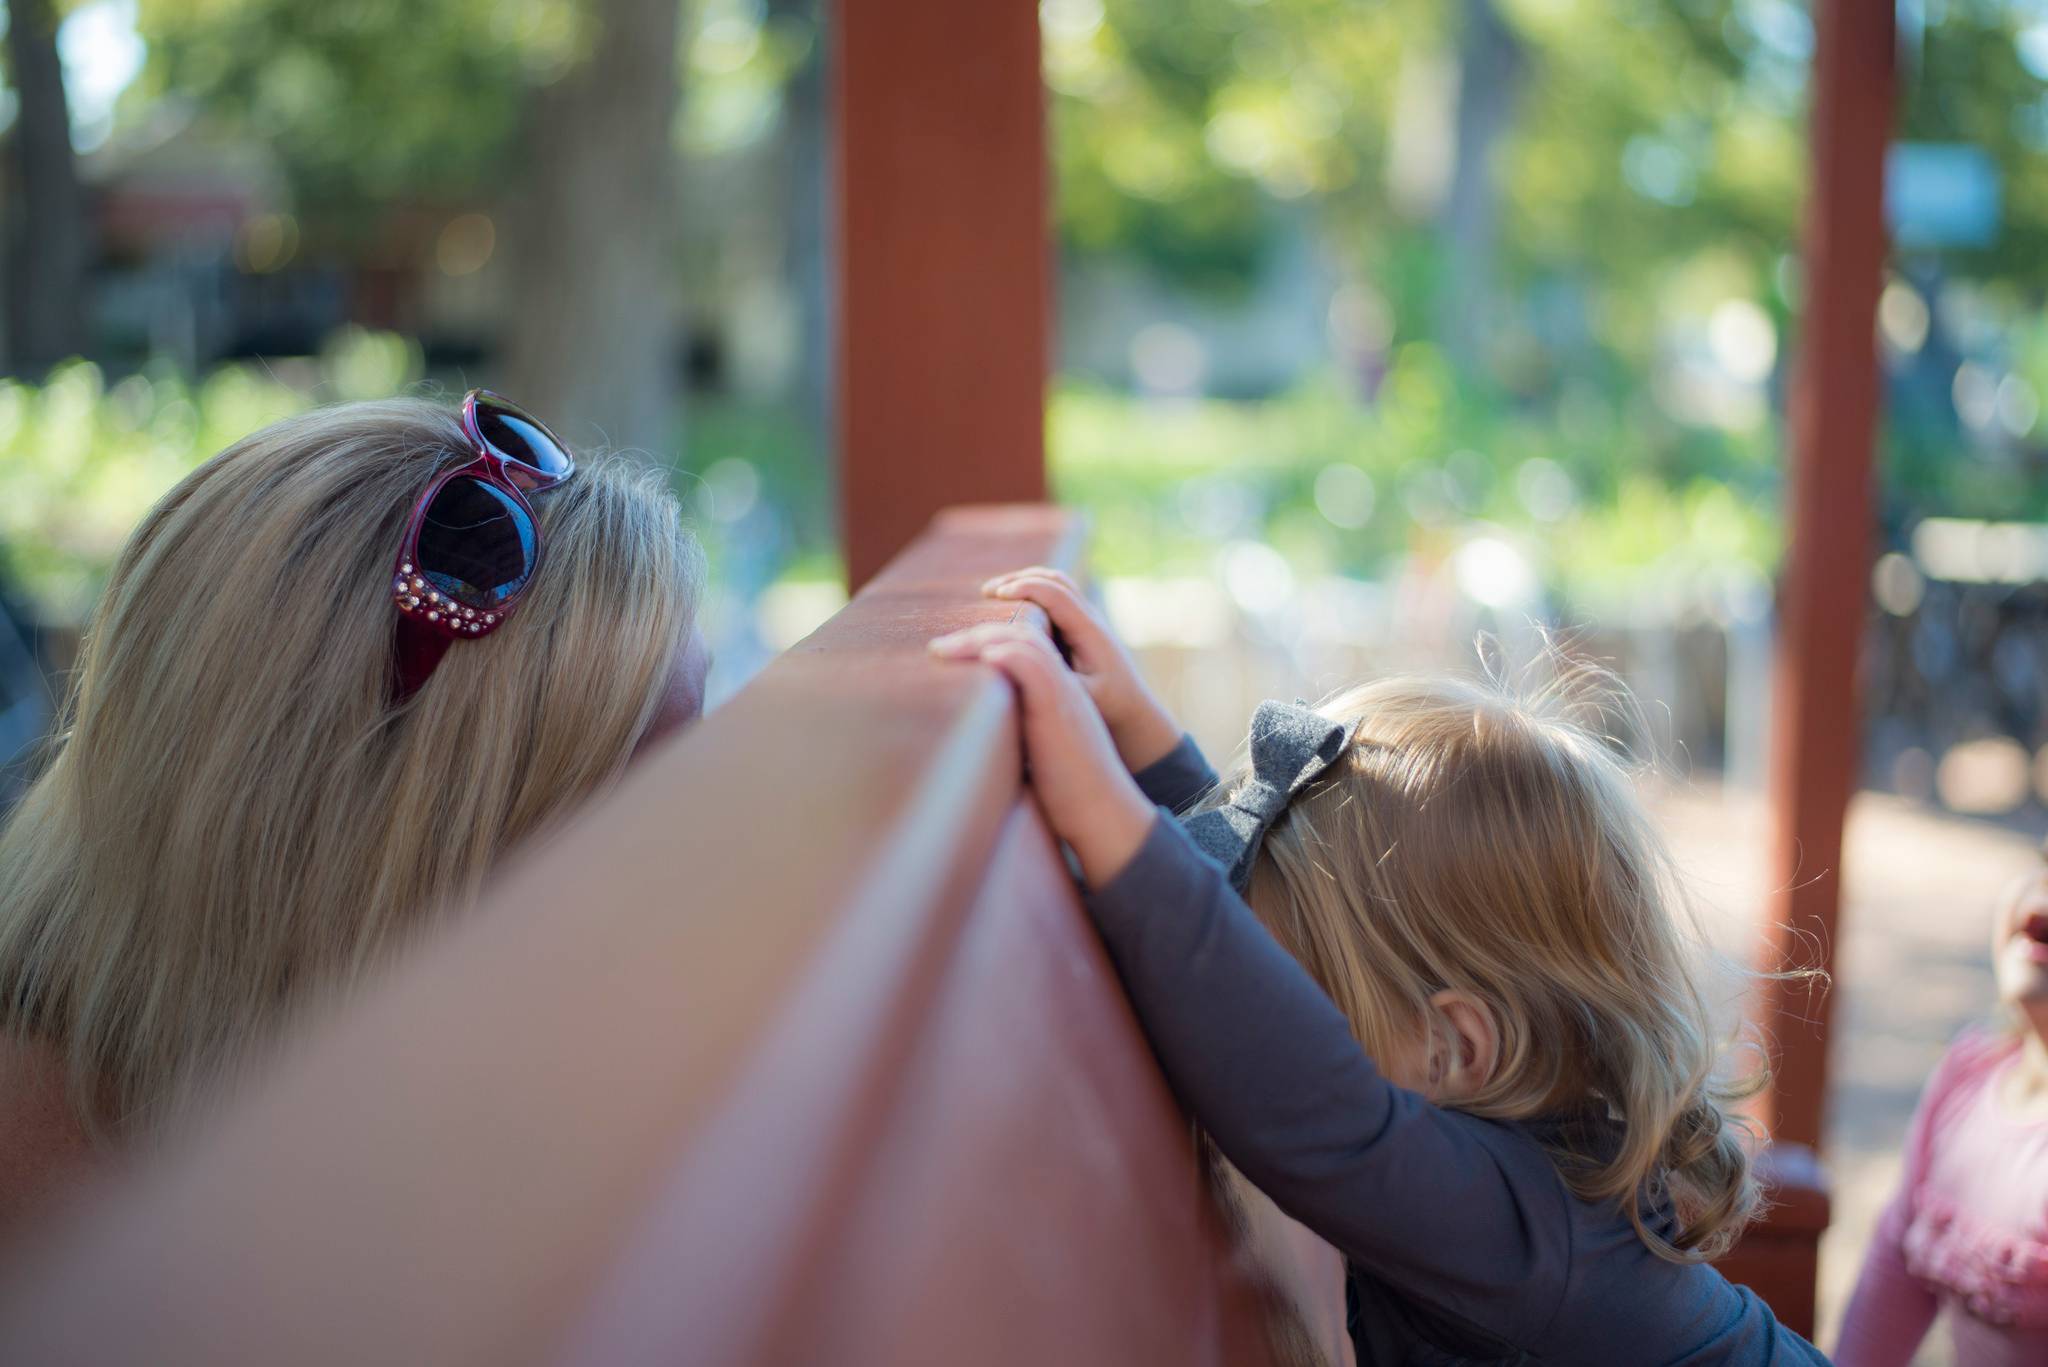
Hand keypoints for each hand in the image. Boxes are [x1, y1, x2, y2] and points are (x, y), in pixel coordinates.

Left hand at [929, 621, 1157, 886]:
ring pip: (1024, 642)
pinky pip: (1034, 667)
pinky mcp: (1058, 709)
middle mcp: (1062, 685)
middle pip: (1020, 634)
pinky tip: (984, 656)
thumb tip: (970, 745)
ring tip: (942, 649)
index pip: (1025, 646)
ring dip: (978, 640)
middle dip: (974, 635)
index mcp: (1056, 693)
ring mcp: (1063, 693)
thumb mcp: (1034, 756)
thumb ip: (1011, 736)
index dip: (988, 640)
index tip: (951, 652)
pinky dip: (1007, 655)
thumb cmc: (1068, 795)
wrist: (1103, 813)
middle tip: (936, 647)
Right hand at [980, 567, 1182, 773]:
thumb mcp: (1079, 697)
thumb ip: (1048, 676)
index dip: (1025, 588)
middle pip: (1056, 580)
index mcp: (1091, 632)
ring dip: (1026, 582)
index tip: (995, 595)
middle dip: (1020, 579)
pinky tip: (1010, 608)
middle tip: (987, 590)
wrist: (1134, 714)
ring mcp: (1088, 622)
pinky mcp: (1082, 630)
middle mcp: (1091, 620)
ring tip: (994, 593)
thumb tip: (1013, 658)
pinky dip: (1033, 594)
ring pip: (1057, 585)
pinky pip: (1057, 599)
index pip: (1057, 594)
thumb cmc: (1107, 708)